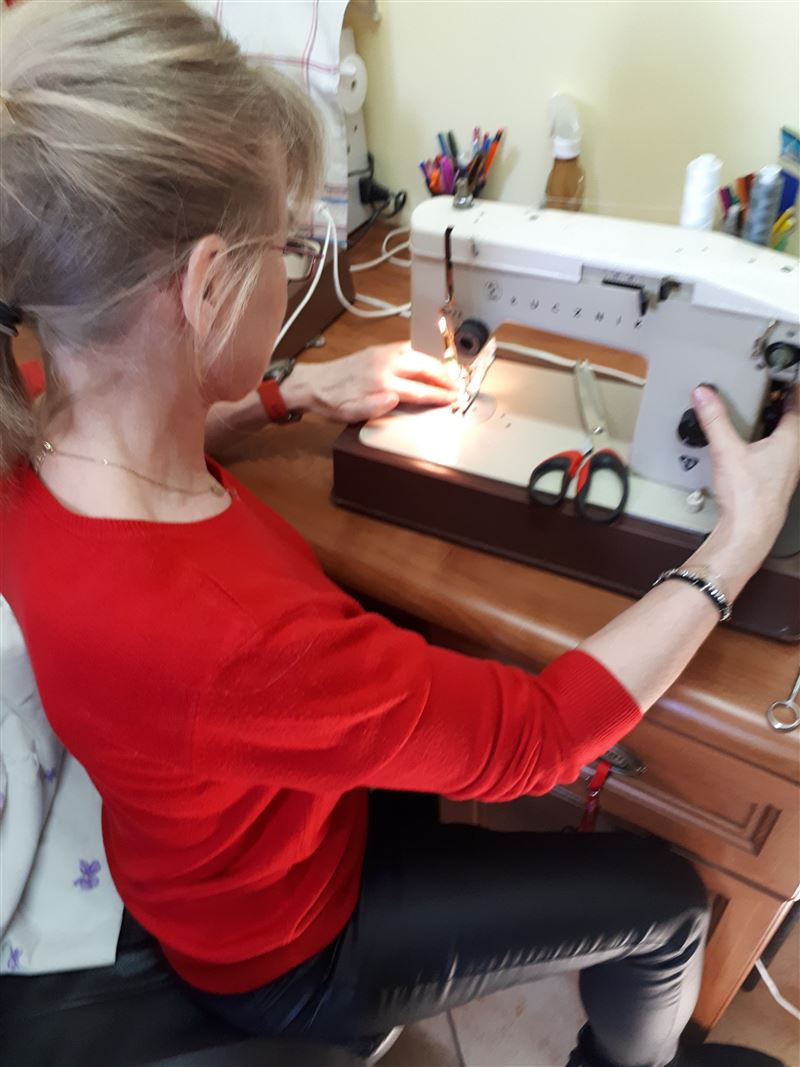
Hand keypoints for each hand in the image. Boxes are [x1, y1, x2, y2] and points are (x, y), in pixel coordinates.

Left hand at [282, 342, 457, 422]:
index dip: (439, 395)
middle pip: (423, 368)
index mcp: (381, 382)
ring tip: (447, 374)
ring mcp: (381, 355)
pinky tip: (425, 360)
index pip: (419, 389)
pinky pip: (406, 349)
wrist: (312, 384)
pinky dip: (421, 355)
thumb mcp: (351, 412)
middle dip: (444, 377)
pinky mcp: (377, 351)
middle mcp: (384, 365)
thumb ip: (375, 406)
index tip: (452, 398)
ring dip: (435, 365)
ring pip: (417, 355)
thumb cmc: (331, 401)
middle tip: (457, 386)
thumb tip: (397, 398)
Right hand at [693, 384, 799, 567]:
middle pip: (793, 422)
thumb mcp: (727, 450)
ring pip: (787, 441)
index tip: (785, 378)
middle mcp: (794, 455)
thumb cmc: (748, 497)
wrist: (749, 531)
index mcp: (791, 441)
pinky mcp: (776, 483)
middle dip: (782, 407)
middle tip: (771, 393)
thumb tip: (705, 395)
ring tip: (761, 417)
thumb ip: (715, 420)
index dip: (791, 389)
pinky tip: (751, 450)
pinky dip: (768, 446)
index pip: (797, 405)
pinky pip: (777, 456)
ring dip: (775, 427)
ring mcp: (787, 471)